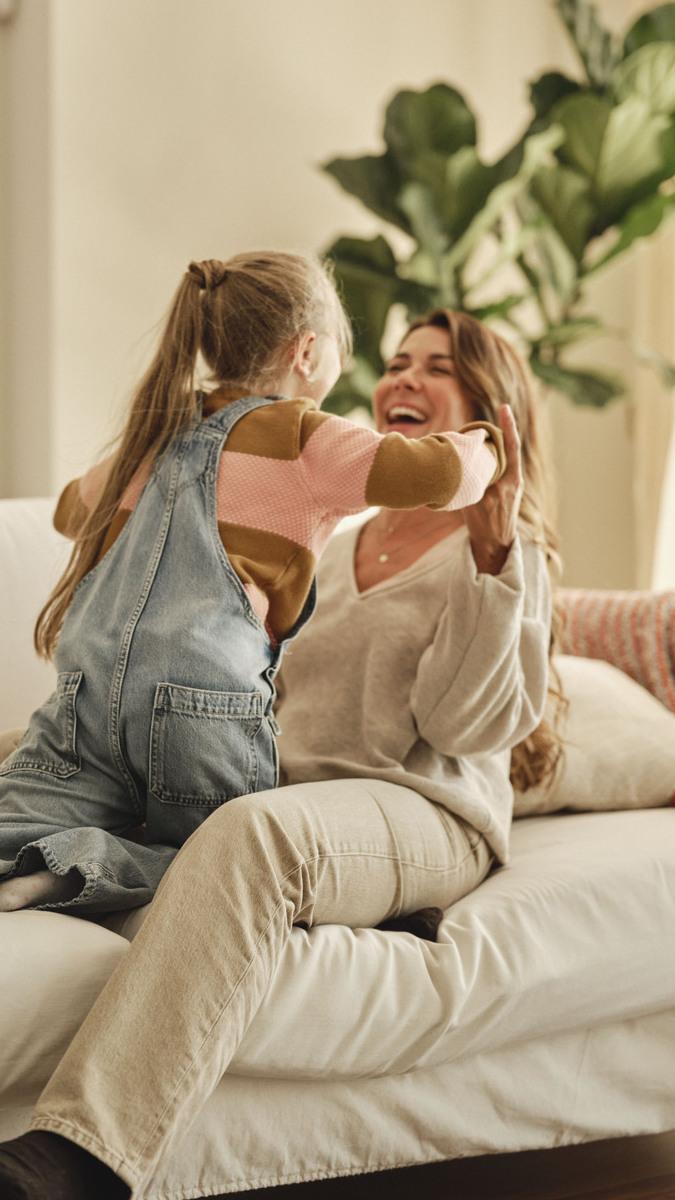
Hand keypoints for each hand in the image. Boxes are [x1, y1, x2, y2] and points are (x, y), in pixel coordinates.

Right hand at [464, 404, 522, 574]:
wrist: (495, 545)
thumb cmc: (484, 526)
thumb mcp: (475, 502)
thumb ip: (473, 481)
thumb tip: (461, 462)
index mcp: (509, 482)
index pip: (510, 447)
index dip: (508, 427)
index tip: (504, 408)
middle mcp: (513, 481)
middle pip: (507, 449)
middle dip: (500, 432)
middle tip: (494, 415)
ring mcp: (512, 485)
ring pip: (503, 457)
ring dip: (494, 445)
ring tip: (483, 433)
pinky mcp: (509, 488)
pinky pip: (500, 466)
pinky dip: (493, 456)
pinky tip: (482, 452)